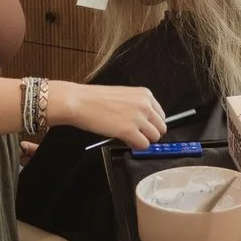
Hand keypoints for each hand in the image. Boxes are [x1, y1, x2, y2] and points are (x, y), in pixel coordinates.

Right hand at [51, 81, 166, 149]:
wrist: (80, 102)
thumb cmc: (95, 99)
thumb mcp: (123, 96)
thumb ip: (137, 107)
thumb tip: (144, 123)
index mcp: (145, 94)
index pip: (160, 115)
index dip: (152, 124)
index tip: (144, 128)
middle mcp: (145, 105)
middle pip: (161, 128)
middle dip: (150, 134)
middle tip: (137, 135)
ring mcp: (138, 118)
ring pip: (154, 138)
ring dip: (143, 141)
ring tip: (130, 138)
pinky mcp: (129, 131)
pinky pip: (143, 145)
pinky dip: (136, 146)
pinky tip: (126, 141)